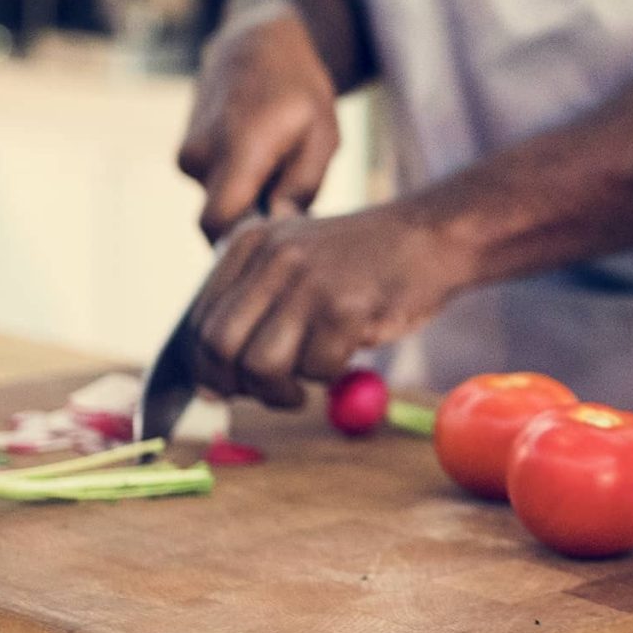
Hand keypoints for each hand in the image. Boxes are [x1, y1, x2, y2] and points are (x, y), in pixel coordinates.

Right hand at [177, 7, 342, 240]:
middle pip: (220, 221)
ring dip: (249, 201)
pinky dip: (238, 186)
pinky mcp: (185, 157)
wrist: (255, 47)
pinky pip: (213, 189)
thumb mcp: (323, 136)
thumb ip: (302, 187)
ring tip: (279, 171)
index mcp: (237, 148)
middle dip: (254, 222)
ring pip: (219, 205)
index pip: (215, 223)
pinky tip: (262, 164)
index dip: (242, 242)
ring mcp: (187, 155)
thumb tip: (277, 226)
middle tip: (291, 199)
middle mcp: (201, 154)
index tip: (275, 239)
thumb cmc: (299, 92)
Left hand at [190, 202, 466, 407]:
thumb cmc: (362, 263)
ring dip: (280, 392)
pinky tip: (343, 357)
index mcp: (249, 243)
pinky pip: (316, 368)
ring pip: (261, 365)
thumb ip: (252, 311)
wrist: (431, 238)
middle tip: (270, 394)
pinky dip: (328, 376)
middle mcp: (272, 257)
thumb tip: (210, 388)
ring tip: (303, 386)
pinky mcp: (345, 307)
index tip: (230, 388)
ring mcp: (308, 281)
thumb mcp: (296, 263)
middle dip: (238, 385)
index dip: (209, 368)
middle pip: (220, 345)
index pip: (200, 322)